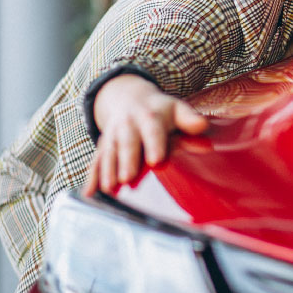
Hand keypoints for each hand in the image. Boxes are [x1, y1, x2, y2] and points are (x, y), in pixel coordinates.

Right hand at [83, 74, 208, 195]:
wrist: (129, 98)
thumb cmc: (160, 110)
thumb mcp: (176, 108)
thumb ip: (189, 118)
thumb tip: (203, 124)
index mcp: (149, 116)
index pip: (152, 130)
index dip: (154, 144)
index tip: (156, 160)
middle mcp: (128, 125)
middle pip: (127, 142)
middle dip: (126, 160)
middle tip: (128, 178)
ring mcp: (112, 135)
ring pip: (108, 153)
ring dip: (107, 170)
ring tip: (109, 188)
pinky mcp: (102, 146)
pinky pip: (95, 161)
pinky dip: (91, 177)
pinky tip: (89, 194)